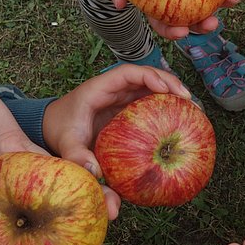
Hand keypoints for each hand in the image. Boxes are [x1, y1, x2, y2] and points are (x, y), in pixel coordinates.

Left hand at [42, 63, 190, 177]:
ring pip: (151, 89)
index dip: (150, 76)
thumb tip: (94, 171)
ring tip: (192, 109)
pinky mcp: (127, 111)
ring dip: (172, 95)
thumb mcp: (66, 142)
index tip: (167, 89)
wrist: (51, 130)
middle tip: (189, 99)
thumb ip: (76, 155)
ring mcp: (122, 99)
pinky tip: (181, 122)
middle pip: (147, 77)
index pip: (128, 73)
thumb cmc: (59, 130)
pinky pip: (149, 104)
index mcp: (99, 88)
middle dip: (169, 84)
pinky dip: (165, 109)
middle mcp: (114, 89)